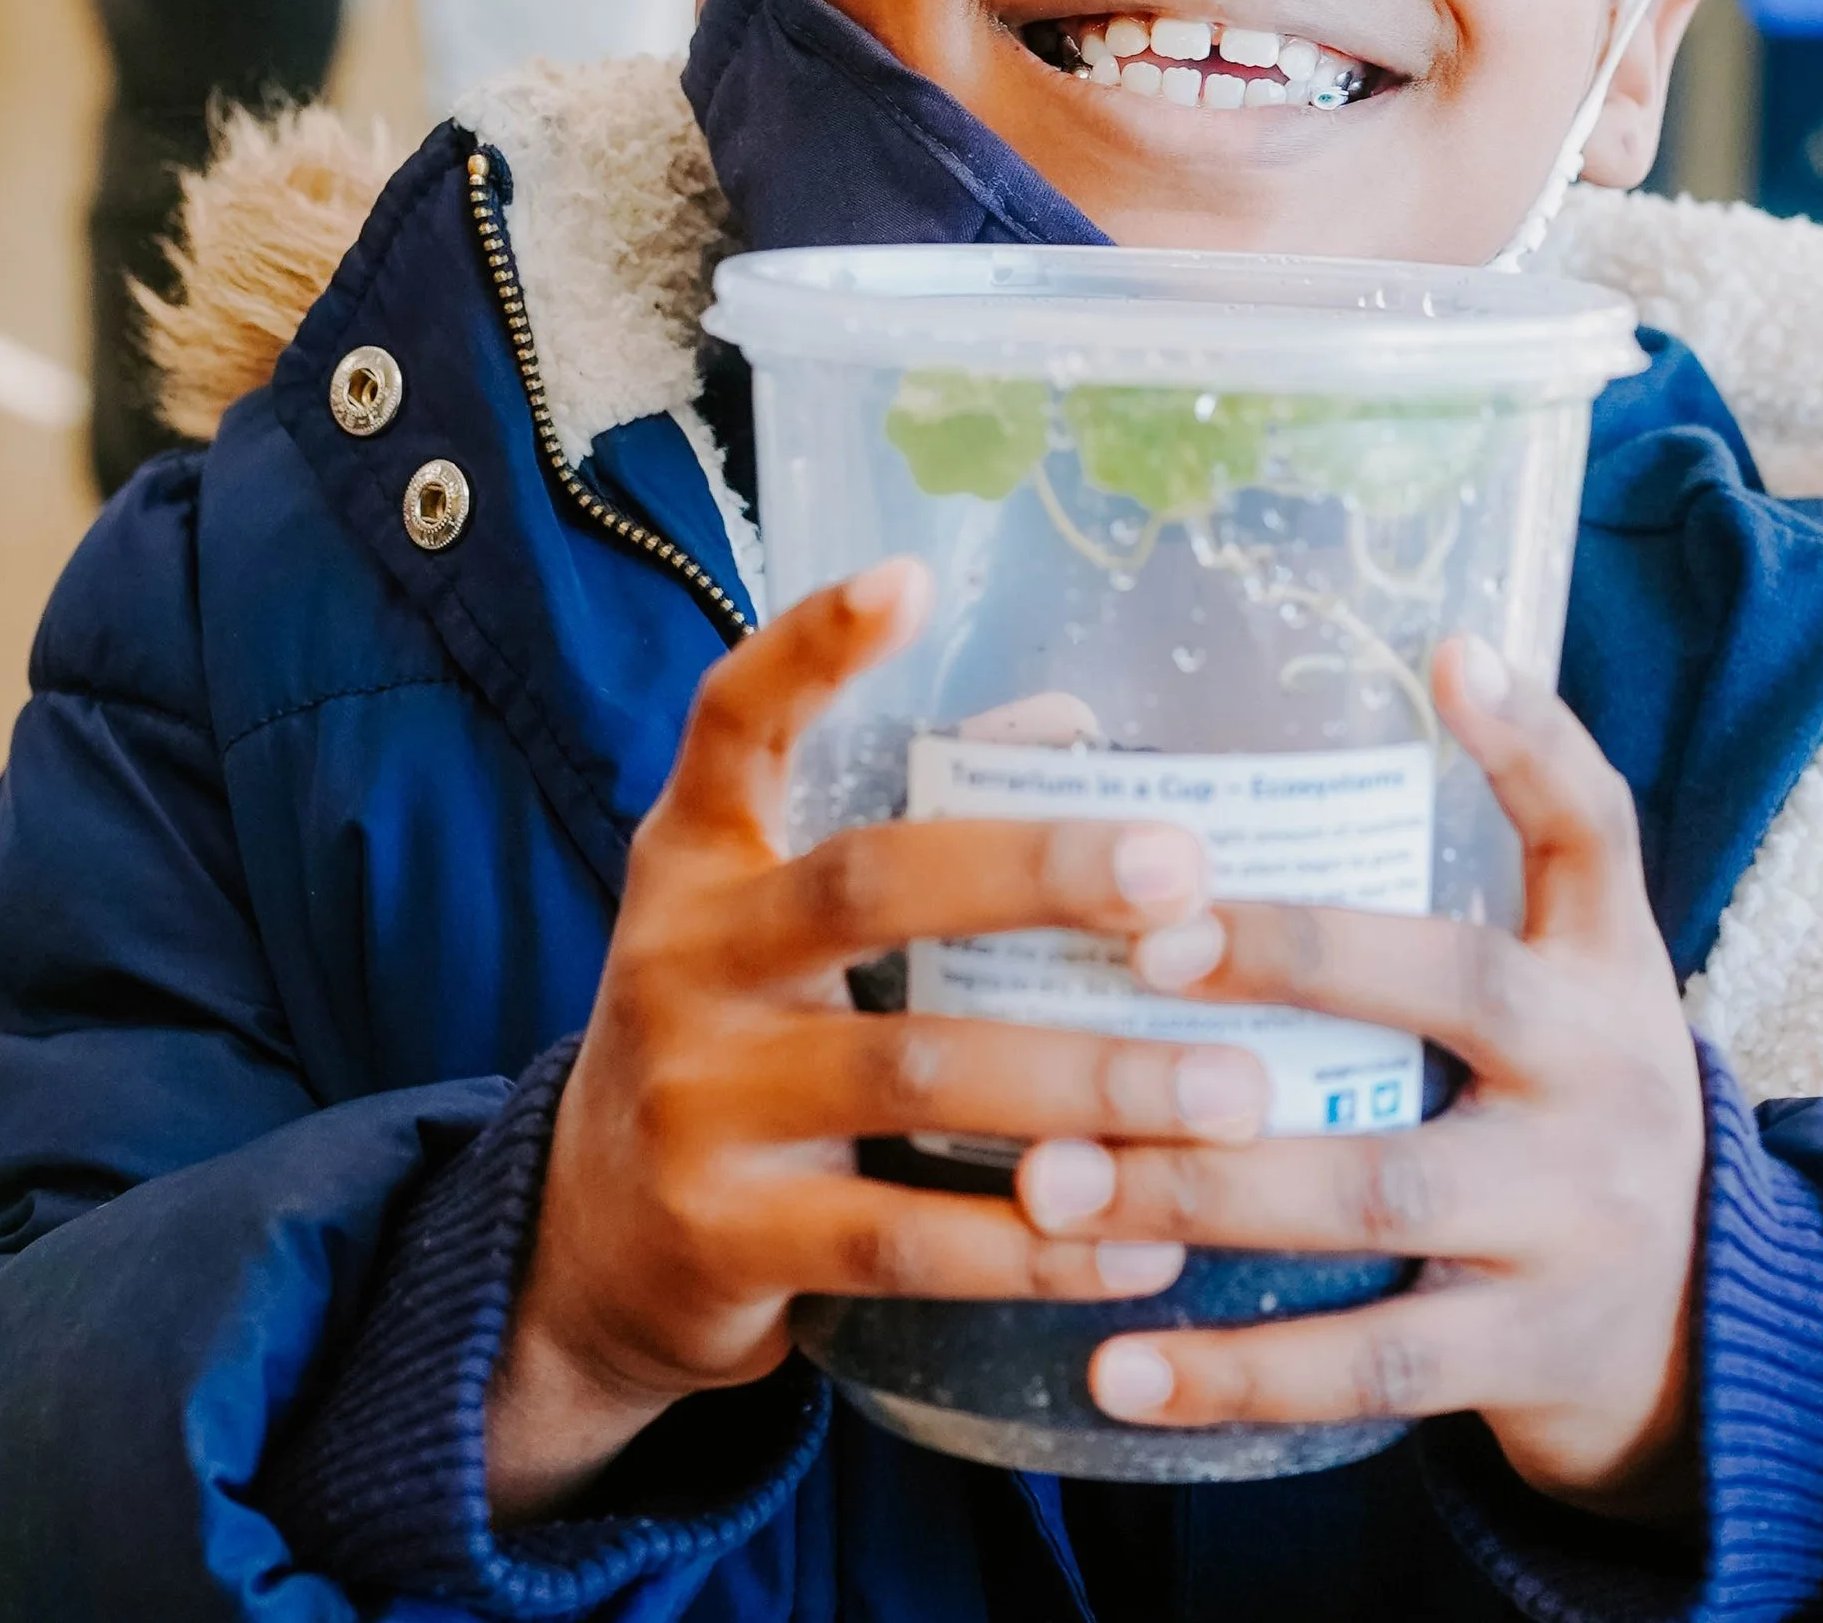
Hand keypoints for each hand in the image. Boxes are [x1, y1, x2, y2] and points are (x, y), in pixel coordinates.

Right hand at [486, 559, 1272, 1523]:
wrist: (592, 1246)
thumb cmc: (741, 1035)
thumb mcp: (777, 917)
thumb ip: (913, 819)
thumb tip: (1072, 721)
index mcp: (699, 855)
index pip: (733, 719)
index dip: (811, 646)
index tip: (907, 576)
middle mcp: (683, 957)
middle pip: (868, 884)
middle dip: (1039, 875)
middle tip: (1186, 878)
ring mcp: (695, 1100)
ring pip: (914, 1073)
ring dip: (1087, 1083)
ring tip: (1230, 1091)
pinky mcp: (726, 1239)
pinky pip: (906, 1241)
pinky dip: (1038, 1242)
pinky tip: (1148, 1236)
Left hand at [1016, 637, 1705, 1520]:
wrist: (1701, 1339)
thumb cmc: (1562, 1109)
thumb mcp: (1564, 984)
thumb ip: (1466, 878)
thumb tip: (1347, 699)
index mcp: (1605, 967)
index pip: (1595, 825)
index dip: (1533, 737)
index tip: (1447, 656)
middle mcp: (1607, 1076)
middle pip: (1455, 994)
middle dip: (1292, 961)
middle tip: (1132, 954)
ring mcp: (1573, 1224)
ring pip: (1380, 1191)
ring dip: (1205, 1184)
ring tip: (1052, 1182)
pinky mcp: (1526, 1356)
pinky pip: (1369, 1367)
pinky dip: (1237, 1371)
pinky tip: (1115, 1364)